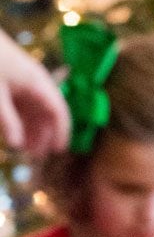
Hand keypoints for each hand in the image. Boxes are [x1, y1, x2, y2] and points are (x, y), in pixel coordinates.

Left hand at [0, 29, 69, 155]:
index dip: (61, 131)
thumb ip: (8, 120)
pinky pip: (23, 104)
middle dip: (45, 134)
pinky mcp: (13, 81)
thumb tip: (17, 145)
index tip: (58, 150)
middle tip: (37, 155)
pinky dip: (22, 119)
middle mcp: (36, 82)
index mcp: (39, 83)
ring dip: (33, 129)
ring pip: (35, 110)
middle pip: (48, 112)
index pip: (58, 110)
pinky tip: (15, 131)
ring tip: (26, 147)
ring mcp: (24, 81)